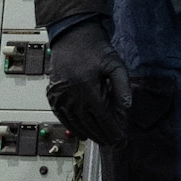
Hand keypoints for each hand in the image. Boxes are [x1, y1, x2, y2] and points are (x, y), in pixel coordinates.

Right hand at [45, 20, 131, 145]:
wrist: (72, 36)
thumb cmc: (96, 49)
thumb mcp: (115, 64)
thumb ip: (122, 86)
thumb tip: (127, 107)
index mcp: (87, 88)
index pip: (102, 118)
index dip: (112, 131)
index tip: (121, 141)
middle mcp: (71, 95)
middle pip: (89, 124)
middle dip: (103, 136)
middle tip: (114, 144)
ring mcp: (59, 96)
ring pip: (75, 123)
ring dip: (89, 134)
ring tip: (102, 141)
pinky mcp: (52, 95)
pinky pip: (62, 117)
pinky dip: (72, 127)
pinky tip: (82, 133)